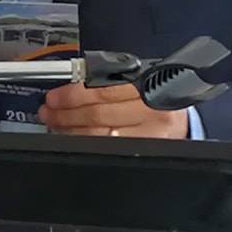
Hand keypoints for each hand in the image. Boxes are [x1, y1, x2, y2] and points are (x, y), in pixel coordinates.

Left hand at [40, 82, 188, 139]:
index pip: (104, 92)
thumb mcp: (139, 80)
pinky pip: (108, 148)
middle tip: (49, 111)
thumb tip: (72, 86)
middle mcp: (153, 112)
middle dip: (66, 113)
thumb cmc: (157, 99)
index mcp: (149, 86)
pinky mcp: (148, 151)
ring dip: (70, 129)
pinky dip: (85, 142)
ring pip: (100, 135)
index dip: (73, 95)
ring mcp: (151, 135)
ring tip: (54, 123)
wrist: (183, 121)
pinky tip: (73, 137)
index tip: (54, 96)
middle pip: (99, 115)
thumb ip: (111, 82)